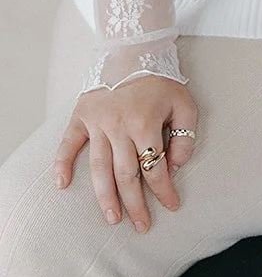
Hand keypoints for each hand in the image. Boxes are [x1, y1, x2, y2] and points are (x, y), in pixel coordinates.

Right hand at [54, 77, 198, 232]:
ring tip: (112, 218)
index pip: (155, 168)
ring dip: (105, 196)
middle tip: (142, 226)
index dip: (164, 190)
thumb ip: (185, 137)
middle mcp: (119, 126)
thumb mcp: (185, 104)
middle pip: (126, 175)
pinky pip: (68, 144)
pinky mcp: (81, 116)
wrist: (134, 50)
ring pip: (100, 168)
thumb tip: (175, 167)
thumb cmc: (162, 81)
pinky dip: (63, 164)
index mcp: (146, 124)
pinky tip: (61, 185)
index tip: (172, 206)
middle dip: (136, 204)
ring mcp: (97, 122)